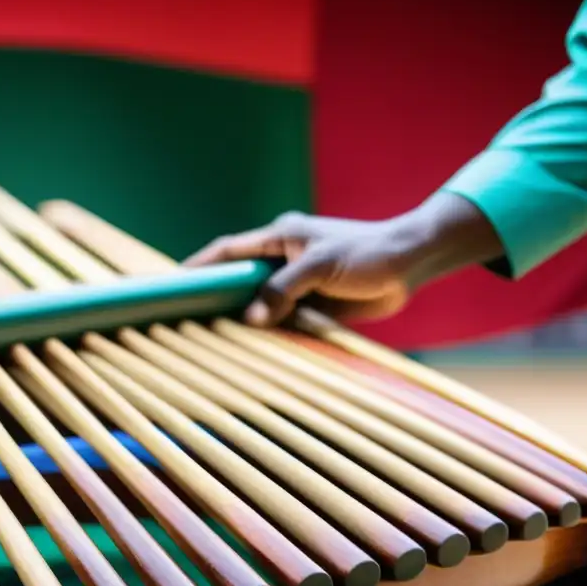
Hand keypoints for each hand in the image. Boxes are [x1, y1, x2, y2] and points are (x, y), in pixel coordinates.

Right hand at [184, 211, 418, 326]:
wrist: (411, 262)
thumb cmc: (368, 253)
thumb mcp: (322, 266)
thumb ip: (285, 289)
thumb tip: (252, 318)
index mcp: (280, 237)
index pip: (229, 250)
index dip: (201, 265)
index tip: (175, 283)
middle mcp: (284, 259)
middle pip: (241, 280)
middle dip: (218, 298)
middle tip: (188, 318)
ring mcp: (298, 283)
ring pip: (262, 303)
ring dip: (246, 320)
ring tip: (215, 338)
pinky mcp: (313, 305)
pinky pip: (284, 320)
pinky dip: (272, 333)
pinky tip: (257, 348)